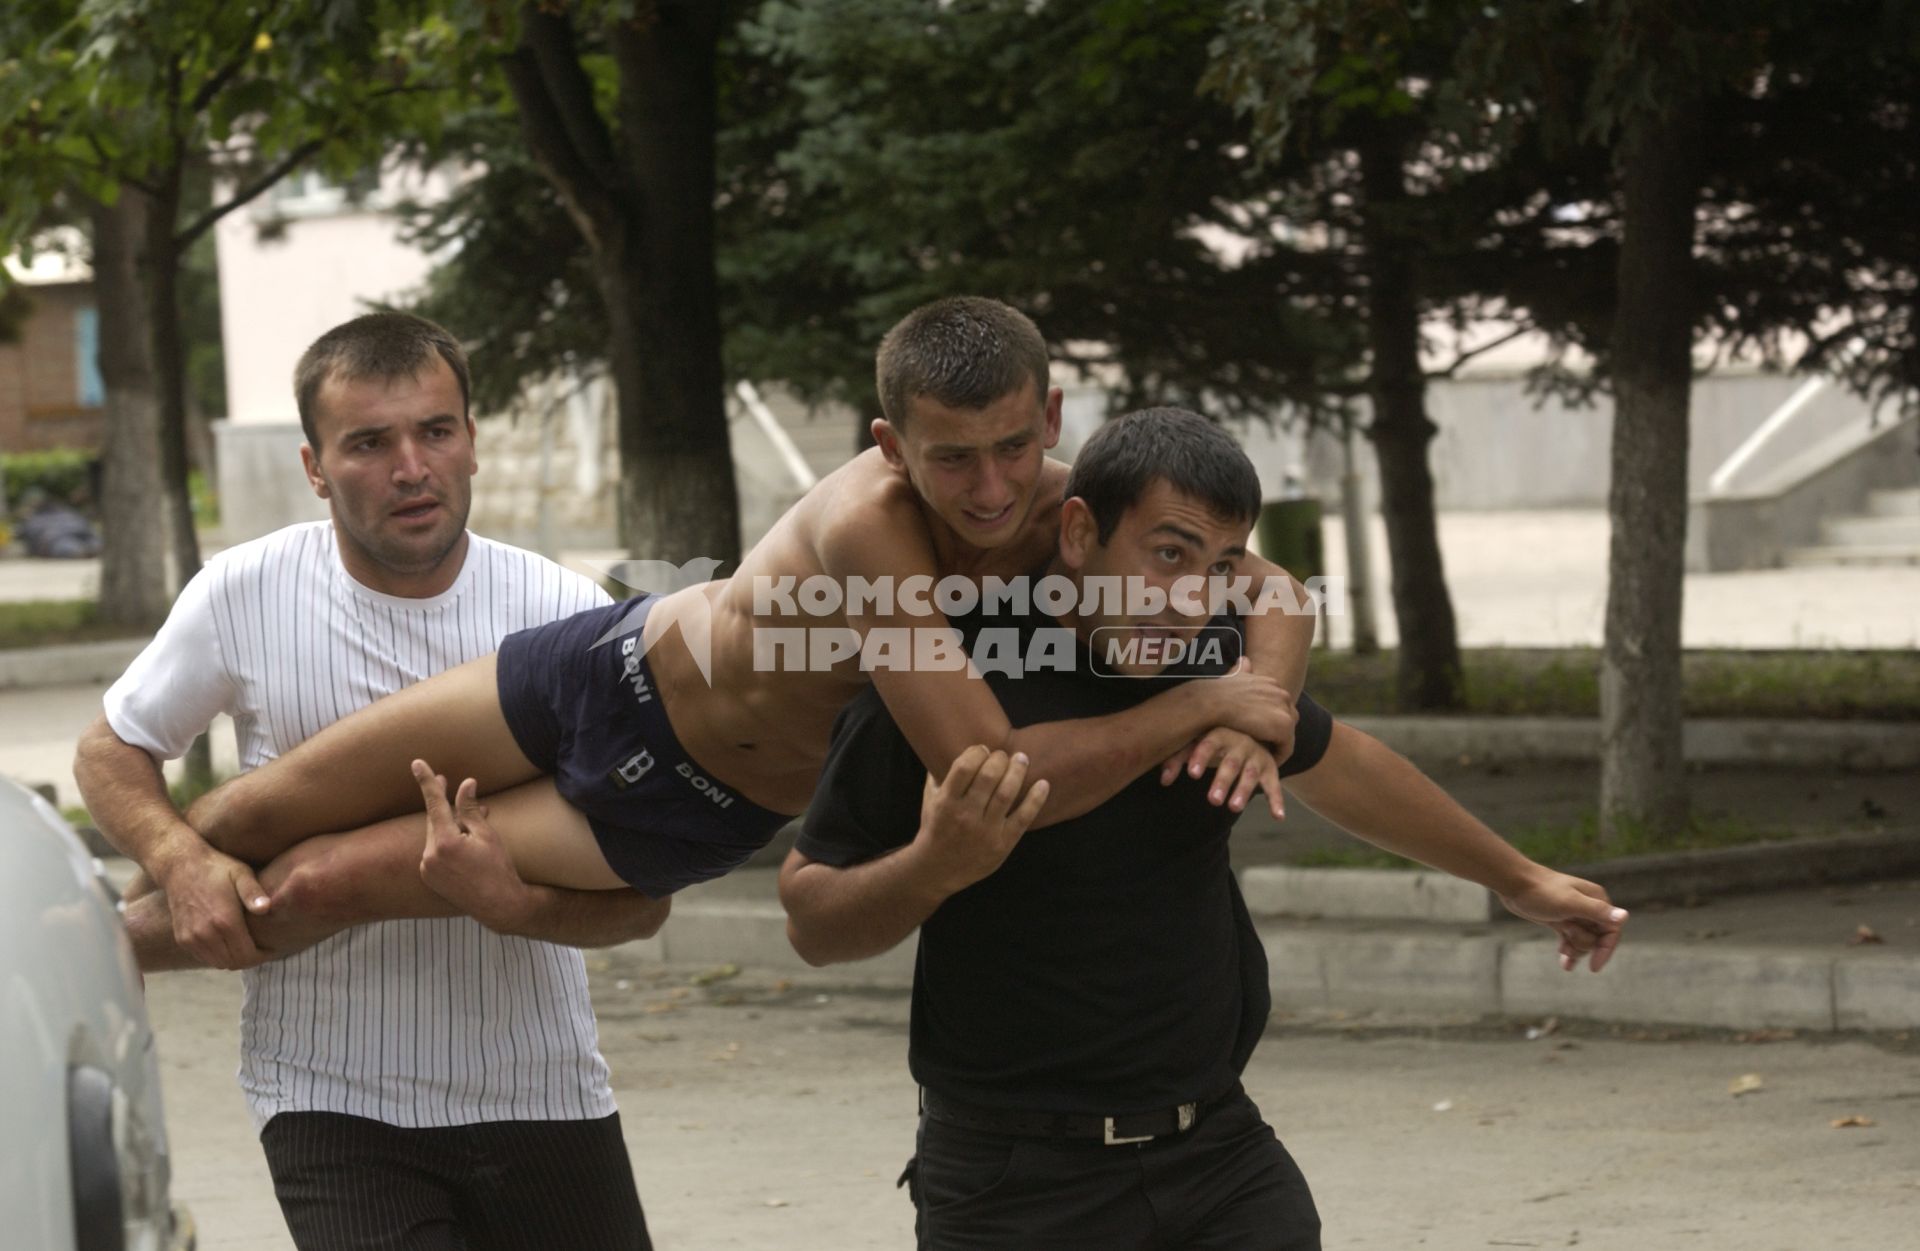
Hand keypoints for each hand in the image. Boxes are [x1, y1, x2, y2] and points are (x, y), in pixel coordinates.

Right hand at [154, 844, 271, 969]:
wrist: (180, 866)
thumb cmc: (217, 868)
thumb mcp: (240, 873)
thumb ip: (253, 892)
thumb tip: (266, 908)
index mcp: (224, 921)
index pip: (247, 956)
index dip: (263, 956)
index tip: (273, 948)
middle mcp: (206, 934)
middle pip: (234, 963)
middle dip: (251, 959)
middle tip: (263, 948)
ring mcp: (191, 938)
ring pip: (219, 963)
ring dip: (235, 959)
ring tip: (247, 945)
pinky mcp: (182, 939)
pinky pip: (205, 957)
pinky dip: (219, 955)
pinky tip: (229, 942)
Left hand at [413, 760, 535, 934]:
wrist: (499, 905)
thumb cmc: (498, 868)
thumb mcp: (487, 834)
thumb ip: (470, 809)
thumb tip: (465, 784)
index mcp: (445, 842)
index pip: (435, 803)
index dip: (427, 781)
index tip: (417, 763)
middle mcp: (430, 855)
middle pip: (434, 819)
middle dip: (443, 802)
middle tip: (444, 779)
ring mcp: (427, 868)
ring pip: (435, 834)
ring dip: (448, 824)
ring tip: (472, 821)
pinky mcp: (428, 877)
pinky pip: (434, 850)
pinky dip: (446, 841)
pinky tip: (463, 842)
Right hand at [914, 745, 1049, 895]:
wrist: (937, 870)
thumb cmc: (935, 829)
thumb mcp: (930, 800)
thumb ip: (938, 775)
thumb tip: (945, 745)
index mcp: (946, 802)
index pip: (963, 767)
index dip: (977, 752)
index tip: (984, 749)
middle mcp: (965, 815)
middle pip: (988, 776)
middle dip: (999, 759)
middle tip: (1004, 755)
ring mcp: (985, 831)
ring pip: (1006, 793)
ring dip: (1017, 771)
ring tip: (1022, 758)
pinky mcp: (1002, 844)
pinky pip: (1023, 818)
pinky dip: (1036, 799)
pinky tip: (1043, 784)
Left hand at [1158, 728, 1284, 818]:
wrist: (1249, 729)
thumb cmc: (1214, 740)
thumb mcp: (1196, 743)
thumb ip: (1178, 759)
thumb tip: (1163, 781)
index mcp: (1220, 733)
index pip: (1208, 744)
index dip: (1200, 758)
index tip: (1192, 774)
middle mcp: (1241, 742)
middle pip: (1232, 762)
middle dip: (1222, 781)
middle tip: (1212, 800)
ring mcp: (1256, 756)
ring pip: (1250, 774)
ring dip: (1243, 791)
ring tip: (1233, 809)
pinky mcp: (1270, 769)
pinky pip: (1274, 786)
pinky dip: (1277, 801)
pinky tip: (1278, 817)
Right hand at [1203, 659, 1297, 758]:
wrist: (1212, 703)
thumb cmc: (1215, 693)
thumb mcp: (1232, 677)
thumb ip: (1242, 670)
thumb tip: (1245, 660)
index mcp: (1271, 683)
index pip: (1279, 705)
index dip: (1269, 721)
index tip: (1259, 733)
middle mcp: (1282, 693)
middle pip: (1288, 719)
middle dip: (1277, 733)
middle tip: (1264, 748)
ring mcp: (1285, 710)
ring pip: (1287, 735)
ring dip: (1278, 746)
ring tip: (1265, 759)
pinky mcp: (1284, 727)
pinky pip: (1286, 748)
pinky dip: (1278, 757)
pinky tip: (1265, 763)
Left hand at [1499, 870, 1628, 972]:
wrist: (1514, 884)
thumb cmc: (1542, 892)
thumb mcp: (1570, 904)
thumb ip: (1597, 911)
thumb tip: (1625, 917)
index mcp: (1598, 900)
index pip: (1612, 931)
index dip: (1605, 950)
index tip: (1594, 967)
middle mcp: (1590, 907)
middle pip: (1597, 939)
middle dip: (1583, 944)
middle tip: (1566, 932)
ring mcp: (1575, 915)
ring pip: (1584, 942)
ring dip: (1574, 949)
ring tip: (1561, 949)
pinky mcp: (1562, 920)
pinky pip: (1571, 941)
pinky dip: (1569, 952)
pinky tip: (1565, 965)